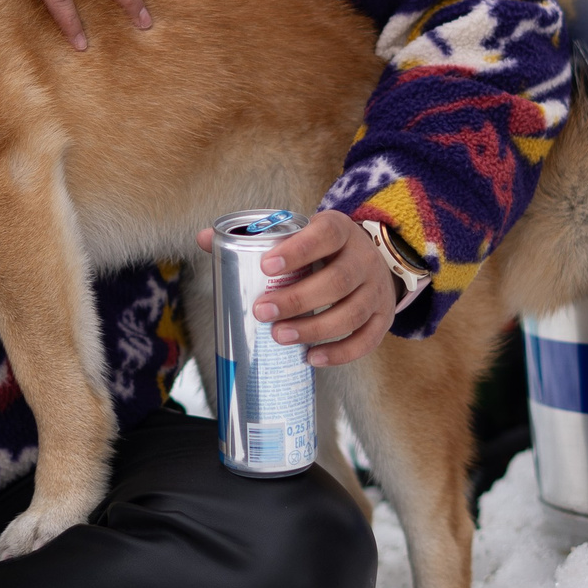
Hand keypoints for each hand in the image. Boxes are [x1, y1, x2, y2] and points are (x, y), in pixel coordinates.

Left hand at [194, 209, 397, 367]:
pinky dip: (340, 353)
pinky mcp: (383, 317)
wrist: (368, 257)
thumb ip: (253, 237)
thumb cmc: (320, 249)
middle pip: (338, 280)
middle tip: (261, 312)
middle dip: (297, 299)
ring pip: (352, 313)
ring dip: (315, 328)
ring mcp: (377, 290)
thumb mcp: (297, 233)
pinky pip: (366, 339)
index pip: (324, 235)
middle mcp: (364, 259)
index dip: (298, 250)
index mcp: (340, 230)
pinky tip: (311, 358)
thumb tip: (203, 239)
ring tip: (280, 337)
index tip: (266, 267)